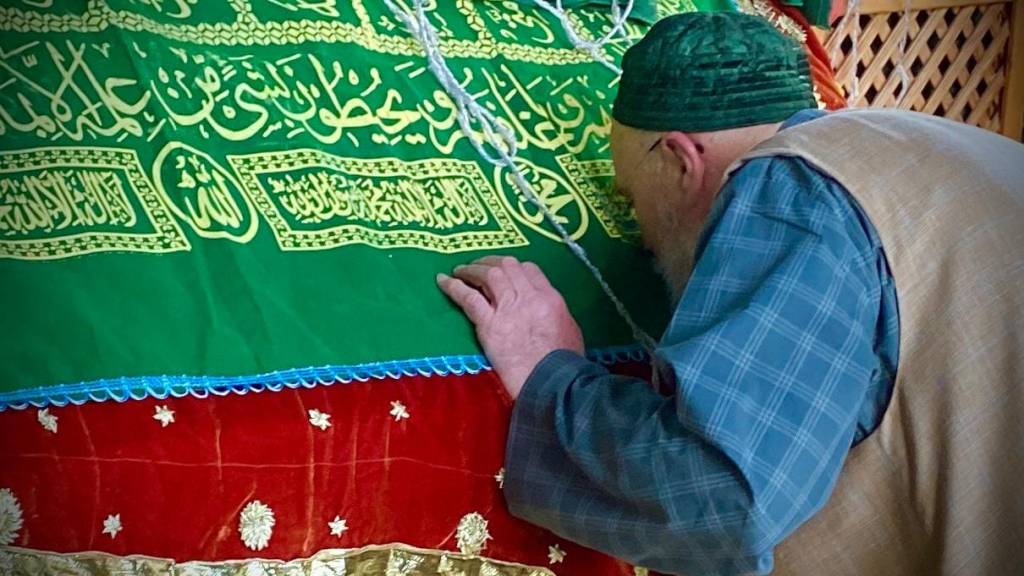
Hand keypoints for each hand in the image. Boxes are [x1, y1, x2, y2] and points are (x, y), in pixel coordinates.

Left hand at [437, 256, 583, 399]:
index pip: (529, 269)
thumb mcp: (570, 330)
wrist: (551, 382)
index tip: (504, 270)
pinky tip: (443, 281)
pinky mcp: (489, 325)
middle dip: (490, 261)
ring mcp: (508, 308)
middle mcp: (528, 297)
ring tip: (460, 270)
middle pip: (506, 266)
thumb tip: (545, 311)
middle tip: (478, 265)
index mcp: (550, 298)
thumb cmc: (564, 363)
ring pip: (487, 275)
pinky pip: (468, 298)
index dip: (513, 266)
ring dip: (472, 269)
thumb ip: (555, 313)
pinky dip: (453, 287)